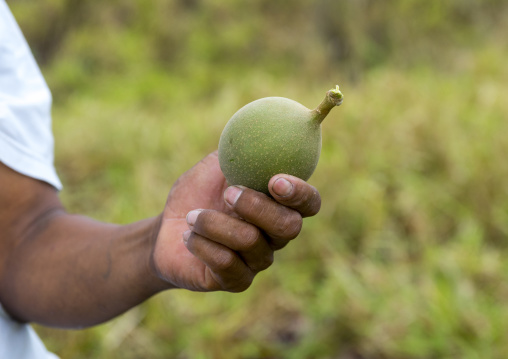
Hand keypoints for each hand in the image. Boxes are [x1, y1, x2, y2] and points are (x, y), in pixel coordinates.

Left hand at [153, 151, 320, 291]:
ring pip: (251, 243)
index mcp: (277, 205)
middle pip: (289, 227)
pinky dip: (202, 244)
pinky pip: (227, 265)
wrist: (164, 230)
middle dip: (256, 207)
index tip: (274, 180)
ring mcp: (257, 260)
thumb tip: (260, 126)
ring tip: (192, 216)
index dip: (300, 193)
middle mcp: (274, 235)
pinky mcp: (236, 281)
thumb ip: (239, 152)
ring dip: (215, 223)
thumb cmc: (194, 195)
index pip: (309, 203)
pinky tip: (188, 236)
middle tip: (227, 194)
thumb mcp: (213, 166)